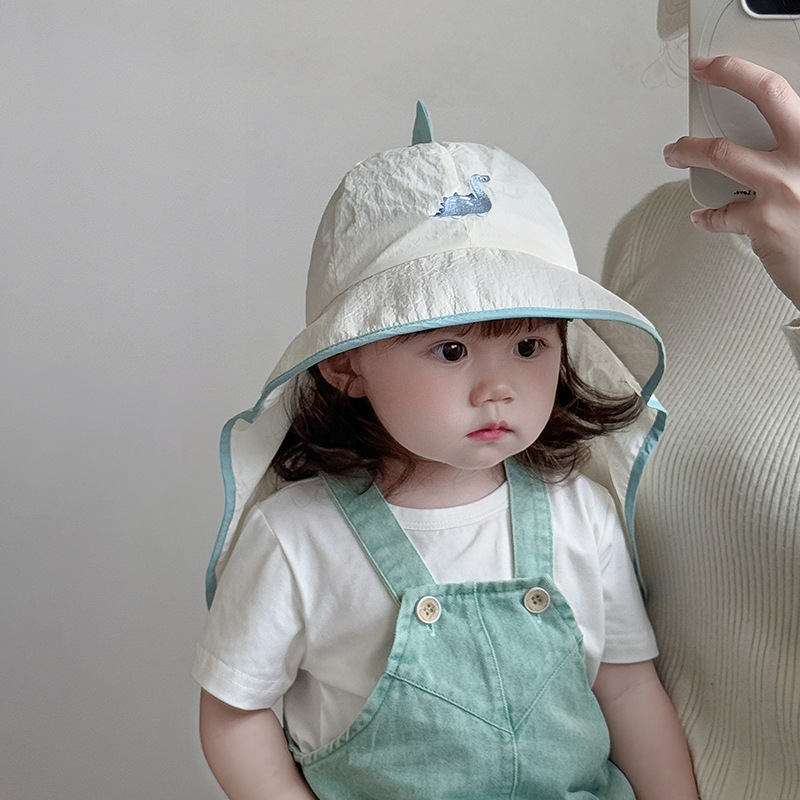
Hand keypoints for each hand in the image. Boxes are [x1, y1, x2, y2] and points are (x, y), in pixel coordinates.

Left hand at [663, 56, 799, 309]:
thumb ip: (793, 154)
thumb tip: (764, 140)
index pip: (784, 91)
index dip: (744, 72)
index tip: (719, 65)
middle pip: (767, 97)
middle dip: (728, 77)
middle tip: (701, 75)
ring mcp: (786, 187)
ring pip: (723, 153)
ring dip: (689, 150)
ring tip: (674, 152)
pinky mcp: (764, 223)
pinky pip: (720, 215)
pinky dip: (707, 217)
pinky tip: (703, 217)